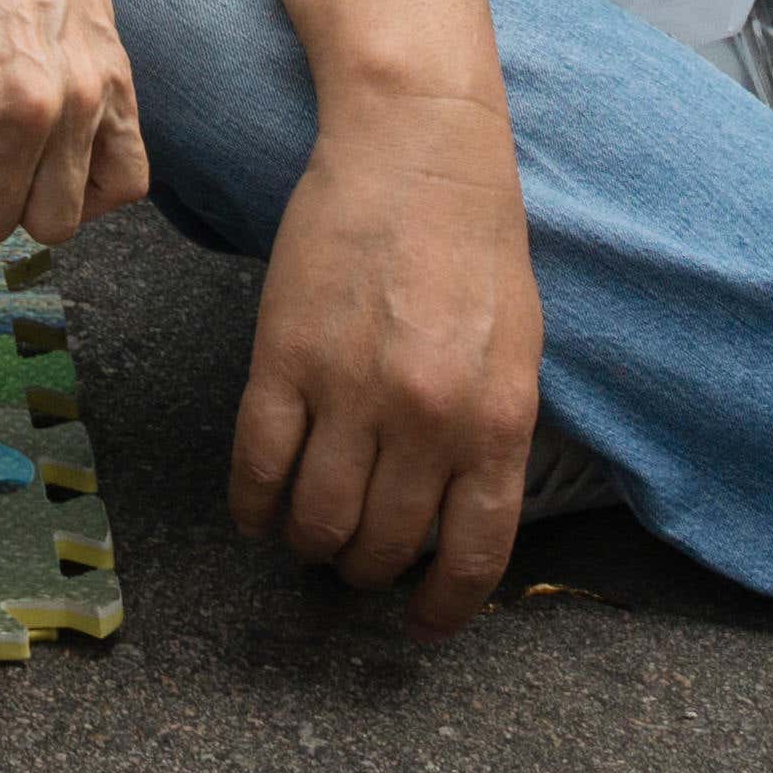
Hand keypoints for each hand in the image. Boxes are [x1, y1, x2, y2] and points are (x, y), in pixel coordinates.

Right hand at [230, 98, 546, 634]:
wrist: (417, 148)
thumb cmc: (475, 245)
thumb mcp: (519, 352)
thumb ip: (493, 438)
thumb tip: (456, 520)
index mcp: (498, 422)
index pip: (472, 555)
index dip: (444, 606)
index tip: (421, 624)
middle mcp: (428, 419)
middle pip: (383, 546)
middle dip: (366, 569)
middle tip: (354, 558)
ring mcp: (351, 391)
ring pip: (316, 520)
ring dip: (309, 544)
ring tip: (308, 533)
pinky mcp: (283, 359)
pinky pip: (258, 466)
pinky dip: (253, 507)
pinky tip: (258, 511)